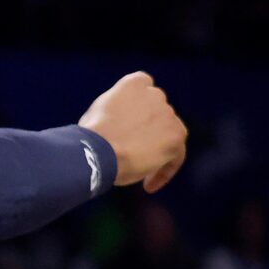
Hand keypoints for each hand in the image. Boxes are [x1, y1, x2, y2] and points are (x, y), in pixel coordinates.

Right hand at [80, 71, 185, 193]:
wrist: (100, 150)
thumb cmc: (90, 136)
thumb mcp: (100, 112)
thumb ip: (119, 110)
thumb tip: (124, 125)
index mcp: (134, 83)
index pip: (143, 87)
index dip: (137, 107)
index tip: (127, 123)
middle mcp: (155, 94)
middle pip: (156, 113)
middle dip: (147, 129)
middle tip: (130, 149)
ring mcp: (168, 114)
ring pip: (168, 133)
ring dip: (156, 149)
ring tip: (137, 171)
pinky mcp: (177, 135)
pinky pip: (176, 155)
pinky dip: (163, 171)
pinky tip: (147, 185)